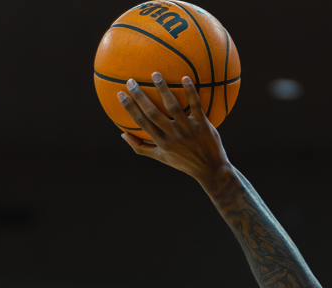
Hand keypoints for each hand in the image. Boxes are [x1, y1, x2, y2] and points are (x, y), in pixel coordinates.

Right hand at [117, 72, 231, 185]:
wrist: (211, 169)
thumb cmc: (184, 162)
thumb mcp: (161, 157)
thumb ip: (142, 147)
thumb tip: (123, 135)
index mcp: (161, 142)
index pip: (142, 122)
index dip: (130, 108)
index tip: (120, 94)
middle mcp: (173, 135)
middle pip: (153, 113)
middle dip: (141, 97)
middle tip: (131, 81)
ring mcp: (188, 129)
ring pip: (173, 107)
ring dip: (163, 90)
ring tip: (155, 74)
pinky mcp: (203, 124)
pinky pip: (196, 105)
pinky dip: (191, 91)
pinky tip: (185, 77)